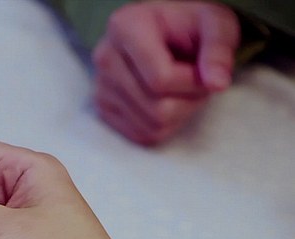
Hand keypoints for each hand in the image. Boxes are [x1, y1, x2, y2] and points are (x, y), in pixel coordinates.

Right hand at [92, 0, 239, 144]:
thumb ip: (218, 49)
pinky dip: (164, 126)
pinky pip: (141, 135)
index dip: (194, 84)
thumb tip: (217, 84)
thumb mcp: (215, 23)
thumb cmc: (189, 24)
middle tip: (198, 82)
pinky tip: (168, 101)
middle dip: (189, 101)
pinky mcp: (102, 107)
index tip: (206, 71)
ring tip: (182, 89)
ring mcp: (100, 85)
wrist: (163, 29)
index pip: (160, 80)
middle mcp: (105, 57)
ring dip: (179, 115)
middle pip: (156, 108)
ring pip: (150, 126)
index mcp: (125, 27)